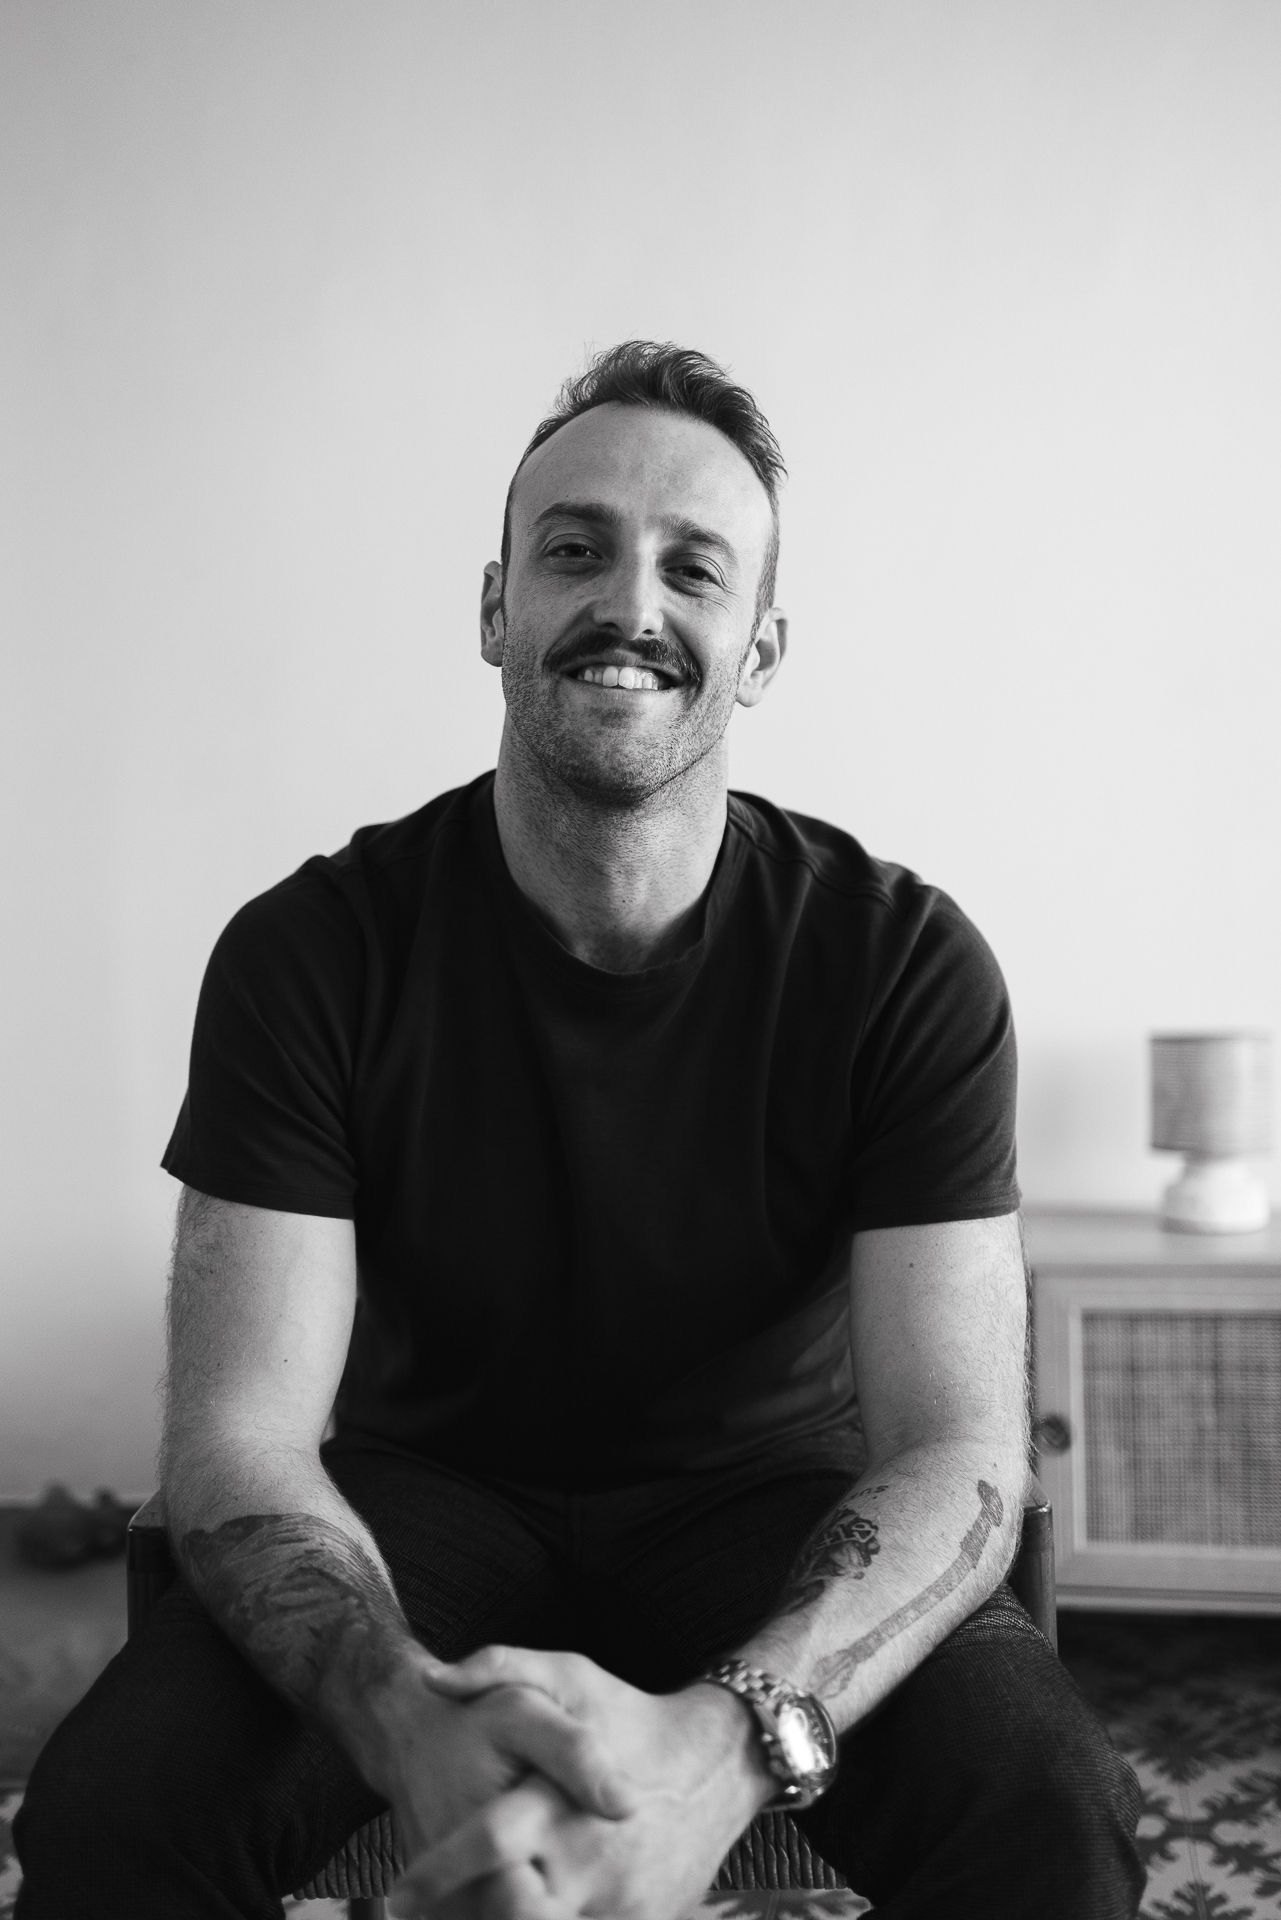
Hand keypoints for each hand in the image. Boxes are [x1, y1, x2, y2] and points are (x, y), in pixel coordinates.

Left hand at [390, 1646, 775, 1919]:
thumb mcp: (569, 1676)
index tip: (396, 1894)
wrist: (716, 1766)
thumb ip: (499, 1666)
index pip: (485, 1845)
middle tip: (431, 1916)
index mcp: (557, 1802)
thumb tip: (433, 1678)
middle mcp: (585, 1862)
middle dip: (467, 1918)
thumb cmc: (631, 1718)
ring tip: (475, 1917)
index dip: (434, 1874)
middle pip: (509, 1912)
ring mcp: (615, 1904)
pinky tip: (534, 1913)